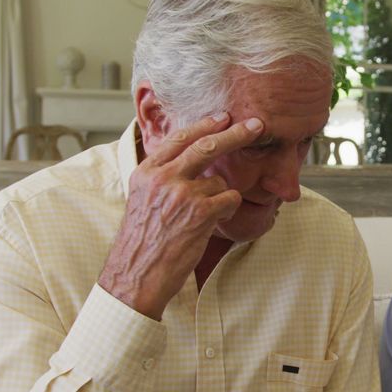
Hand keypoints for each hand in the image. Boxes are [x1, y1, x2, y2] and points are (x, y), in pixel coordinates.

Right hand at [98, 113, 262, 319]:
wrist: (135, 274)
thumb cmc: (142, 241)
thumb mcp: (142, 199)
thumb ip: (162, 177)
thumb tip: (190, 159)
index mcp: (146, 172)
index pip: (179, 138)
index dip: (204, 126)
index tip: (223, 117)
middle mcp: (163, 178)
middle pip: (207, 146)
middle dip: (235, 133)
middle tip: (256, 125)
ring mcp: (182, 194)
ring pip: (219, 180)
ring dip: (219, 196)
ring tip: (200, 218)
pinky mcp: (200, 213)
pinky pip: (229, 198)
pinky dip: (227, 209)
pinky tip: (211, 223)